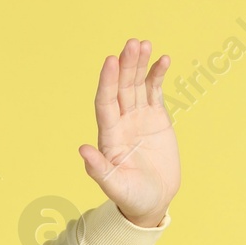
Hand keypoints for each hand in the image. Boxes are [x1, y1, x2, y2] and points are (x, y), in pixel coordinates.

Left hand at [78, 38, 180, 227]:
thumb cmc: (132, 198)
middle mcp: (121, 122)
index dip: (108, 82)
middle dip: (126, 66)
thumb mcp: (116, 187)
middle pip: (121, 88)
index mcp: (109, 136)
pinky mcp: (156, 118)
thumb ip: (99, 169)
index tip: (111, 61)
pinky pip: (155, 92)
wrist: (153, 201)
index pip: (105, 102)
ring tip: (144, 44)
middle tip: (132, 43)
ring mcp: (138, 118)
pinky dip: (157, 75)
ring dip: (140, 65)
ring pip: (137, 85)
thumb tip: (82, 150)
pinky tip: (163, 59)